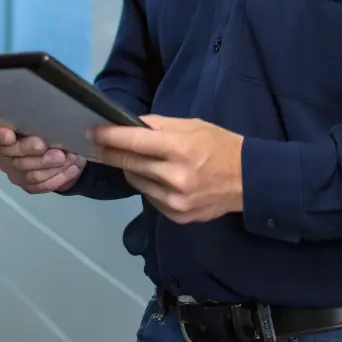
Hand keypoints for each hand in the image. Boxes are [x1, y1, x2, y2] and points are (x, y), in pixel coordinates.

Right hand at [0, 121, 85, 194]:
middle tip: (48, 145)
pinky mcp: (27, 185)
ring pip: (29, 172)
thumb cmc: (52, 127)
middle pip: (11, 154)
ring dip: (50, 165)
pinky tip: (71, 168)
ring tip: (68, 157)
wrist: (65, 151)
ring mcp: (14, 171)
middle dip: (31, 149)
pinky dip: (59, 176)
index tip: (10, 135)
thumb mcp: (48, 118)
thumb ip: (45, 118)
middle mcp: (3, 152)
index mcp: (2, 130)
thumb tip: (60, 119)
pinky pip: (40, 185)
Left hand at [90, 115, 243, 222]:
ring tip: (137, 159)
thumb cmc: (220, 145)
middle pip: (129, 163)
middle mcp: (175, 177)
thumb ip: (159, 126)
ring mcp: (175, 201)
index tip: (92, 131)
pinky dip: (148, 185)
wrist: (249, 180)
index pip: (133, 142)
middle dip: (111, 152)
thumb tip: (128, 125)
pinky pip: (149, 197)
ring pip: (136, 182)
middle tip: (98, 144)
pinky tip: (157, 177)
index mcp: (180, 149)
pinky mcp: (177, 216)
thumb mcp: (193, 125)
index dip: (109, 136)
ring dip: (131, 169)